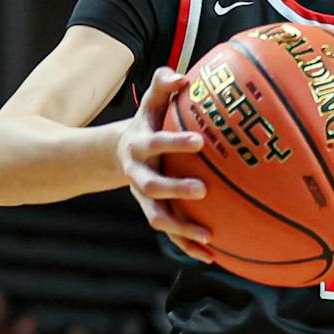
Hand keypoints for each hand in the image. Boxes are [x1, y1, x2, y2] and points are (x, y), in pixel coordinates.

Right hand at [117, 68, 213, 262]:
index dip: (174, 143)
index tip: (200, 141)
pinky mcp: (154, 212)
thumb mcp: (151, 100)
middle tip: (203, 190)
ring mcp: (144, 198)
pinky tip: (213, 256)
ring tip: (209, 237)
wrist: (120, 151)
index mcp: (138, 145)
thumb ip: (163, 83)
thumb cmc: (148, 119)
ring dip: (182, 230)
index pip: (155, 143)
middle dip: (175, 190)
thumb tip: (181, 77)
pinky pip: (171, 234)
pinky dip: (188, 246)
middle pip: (151, 187)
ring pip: (159, 218)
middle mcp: (137, 174)